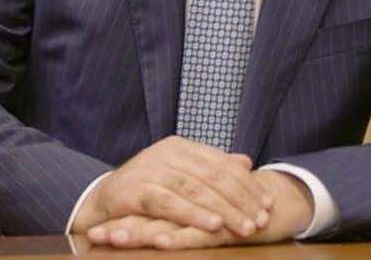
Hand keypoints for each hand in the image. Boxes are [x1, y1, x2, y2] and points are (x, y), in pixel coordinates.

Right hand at [86, 168, 313, 249]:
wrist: (102, 200)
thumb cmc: (146, 189)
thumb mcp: (181, 174)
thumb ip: (211, 167)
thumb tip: (246, 161)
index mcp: (181, 146)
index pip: (221, 163)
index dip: (247, 183)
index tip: (268, 203)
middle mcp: (166, 153)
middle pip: (212, 175)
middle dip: (240, 199)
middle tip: (261, 219)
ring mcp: (150, 169)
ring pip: (194, 189)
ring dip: (222, 208)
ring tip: (243, 224)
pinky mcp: (135, 189)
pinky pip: (169, 203)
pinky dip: (192, 214)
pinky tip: (211, 224)